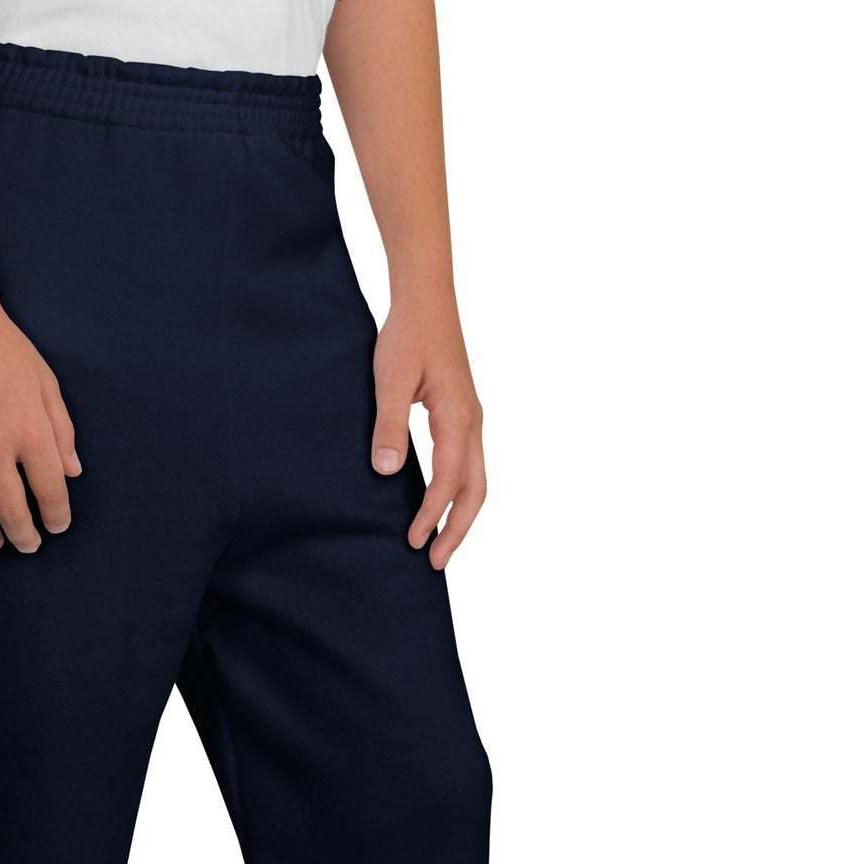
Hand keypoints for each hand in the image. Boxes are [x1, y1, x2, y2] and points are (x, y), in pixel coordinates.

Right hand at [0, 288, 80, 551]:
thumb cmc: (2, 345)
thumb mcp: (46, 383)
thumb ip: (62, 430)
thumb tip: (72, 472)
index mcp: (31, 432)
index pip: (51, 492)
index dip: (57, 517)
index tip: (56, 526)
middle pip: (12, 512)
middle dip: (24, 536)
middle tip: (28, 544)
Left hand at [370, 286, 485, 569]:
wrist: (426, 300)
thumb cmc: (406, 335)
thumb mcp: (389, 378)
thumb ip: (388, 424)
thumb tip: (388, 470)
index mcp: (458, 417)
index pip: (449, 480)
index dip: (431, 514)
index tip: (413, 542)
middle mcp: (473, 422)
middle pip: (475, 490)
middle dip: (457, 530)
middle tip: (435, 562)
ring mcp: (472, 419)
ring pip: (476, 480)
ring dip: (460, 515)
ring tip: (440, 544)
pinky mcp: (464, 416)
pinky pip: (469, 465)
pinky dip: (459, 493)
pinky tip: (439, 504)